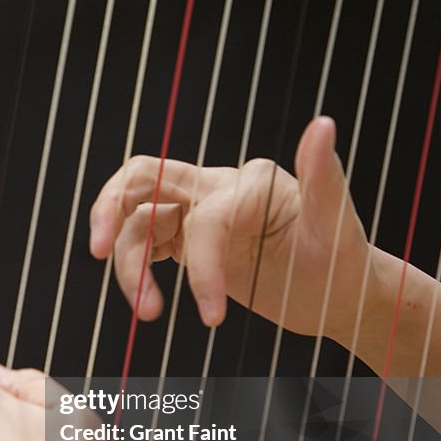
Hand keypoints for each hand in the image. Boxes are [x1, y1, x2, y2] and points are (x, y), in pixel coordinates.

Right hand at [89, 117, 371, 339]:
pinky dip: (135, 268)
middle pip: (141, 180)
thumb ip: (323, 175)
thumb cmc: (343, 261)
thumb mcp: (337, 225)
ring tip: (147, 314)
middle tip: (97, 251)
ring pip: (137, 222)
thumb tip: (323, 124)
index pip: (203, 218)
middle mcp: (216, 189)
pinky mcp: (190, 241)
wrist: (340, 294)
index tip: (211, 317)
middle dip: (111, 211)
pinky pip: (146, 245)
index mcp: (246, 183)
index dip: (201, 267)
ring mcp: (199, 214)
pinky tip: (147, 301)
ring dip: (128, 263)